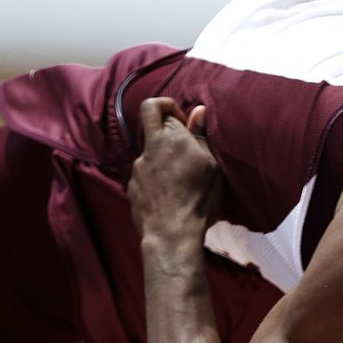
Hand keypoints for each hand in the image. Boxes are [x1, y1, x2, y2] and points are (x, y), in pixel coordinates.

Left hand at [130, 98, 221, 241]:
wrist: (172, 233)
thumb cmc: (197, 200)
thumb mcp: (210, 167)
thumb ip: (201, 136)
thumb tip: (199, 110)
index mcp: (171, 139)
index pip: (163, 109)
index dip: (176, 113)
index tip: (188, 125)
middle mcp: (150, 148)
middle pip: (148, 117)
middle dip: (163, 118)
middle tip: (179, 136)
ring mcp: (137, 167)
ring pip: (148, 150)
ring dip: (162, 155)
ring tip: (180, 178)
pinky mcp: (132, 185)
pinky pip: (144, 173)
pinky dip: (156, 176)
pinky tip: (170, 193)